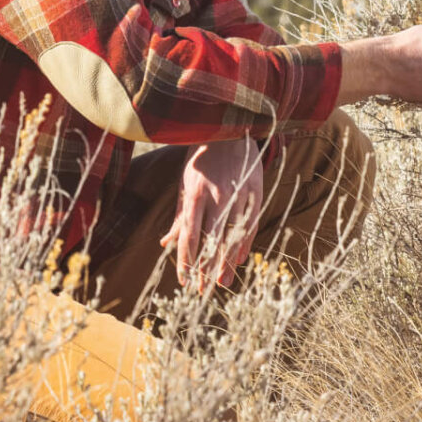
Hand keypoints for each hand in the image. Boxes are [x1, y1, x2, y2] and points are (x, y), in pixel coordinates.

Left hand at [158, 136, 263, 289]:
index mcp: (196, 193)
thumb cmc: (201, 160)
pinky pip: (251, 224)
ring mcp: (239, 194)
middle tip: (203, 291)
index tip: (184, 279)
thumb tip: (165, 243)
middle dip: (206, 268)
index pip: (189, 234)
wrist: (229, 130)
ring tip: (222, 283)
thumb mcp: (185, 184)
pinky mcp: (256, 191)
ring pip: (233, 235)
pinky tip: (239, 260)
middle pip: (212, 240)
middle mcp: (218, 195)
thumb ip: (179, 215)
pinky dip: (244, 244)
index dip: (186, 259)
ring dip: (227, 262)